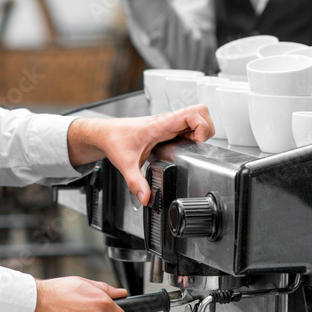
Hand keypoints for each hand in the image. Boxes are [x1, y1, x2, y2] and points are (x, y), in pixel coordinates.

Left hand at [67, 104, 213, 205]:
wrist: (105, 134)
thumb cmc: (115, 140)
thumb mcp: (125, 164)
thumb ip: (136, 183)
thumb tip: (146, 197)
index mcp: (160, 125)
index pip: (191, 114)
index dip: (201, 127)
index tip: (198, 144)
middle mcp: (167, 122)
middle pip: (200, 113)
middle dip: (206, 129)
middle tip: (199, 146)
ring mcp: (168, 125)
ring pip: (196, 118)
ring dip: (200, 132)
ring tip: (194, 148)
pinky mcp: (167, 129)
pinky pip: (188, 127)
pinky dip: (192, 136)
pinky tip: (185, 149)